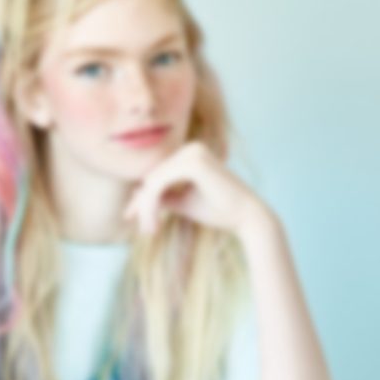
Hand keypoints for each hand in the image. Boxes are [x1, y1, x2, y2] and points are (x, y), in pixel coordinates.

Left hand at [123, 140, 264, 236]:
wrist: (248, 219)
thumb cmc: (219, 210)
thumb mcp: (183, 202)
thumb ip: (163, 196)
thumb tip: (136, 193)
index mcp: (191, 153)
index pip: (157, 174)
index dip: (141, 197)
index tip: (131, 218)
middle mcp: (191, 148)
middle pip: (152, 176)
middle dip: (141, 204)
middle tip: (143, 230)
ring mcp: (192, 152)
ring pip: (152, 181)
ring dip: (146, 208)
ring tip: (149, 230)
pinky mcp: (193, 164)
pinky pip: (158, 184)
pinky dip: (151, 205)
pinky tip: (154, 224)